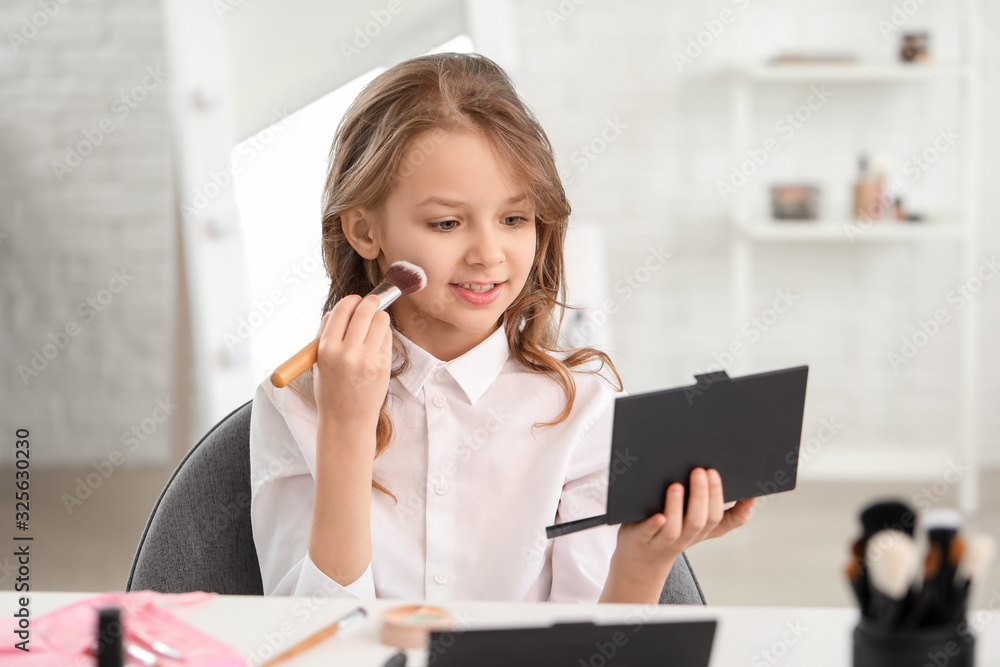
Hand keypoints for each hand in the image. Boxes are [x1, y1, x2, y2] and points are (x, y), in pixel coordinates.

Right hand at [313, 294, 392, 436]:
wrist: (346, 421)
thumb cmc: (331, 390)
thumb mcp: (319, 362)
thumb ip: (326, 334)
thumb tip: (340, 309)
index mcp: (326, 350)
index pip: (341, 311)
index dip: (350, 301)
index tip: (355, 299)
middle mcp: (347, 353)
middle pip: (364, 311)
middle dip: (369, 302)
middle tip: (371, 301)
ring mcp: (368, 359)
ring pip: (380, 320)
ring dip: (379, 316)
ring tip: (375, 321)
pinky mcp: (384, 366)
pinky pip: (387, 337)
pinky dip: (384, 333)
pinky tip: (378, 339)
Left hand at [613, 468, 754, 576]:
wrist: (641, 560)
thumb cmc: (670, 533)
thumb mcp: (698, 526)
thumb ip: (717, 510)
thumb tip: (743, 490)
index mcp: (701, 530)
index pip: (722, 521)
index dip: (735, 508)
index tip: (738, 487)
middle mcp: (685, 536)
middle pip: (699, 520)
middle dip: (702, 495)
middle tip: (701, 471)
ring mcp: (662, 540)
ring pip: (674, 528)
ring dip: (677, 507)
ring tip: (677, 486)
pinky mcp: (641, 538)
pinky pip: (648, 533)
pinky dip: (654, 525)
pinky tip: (658, 515)